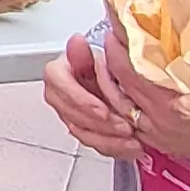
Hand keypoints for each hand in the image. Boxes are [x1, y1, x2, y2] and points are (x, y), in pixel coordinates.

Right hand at [44, 33, 142, 159]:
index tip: (103, 111)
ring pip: (84, 133)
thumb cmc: (103, 64)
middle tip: (125, 127)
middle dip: (102, 125)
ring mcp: (69, 115)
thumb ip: (86, 52)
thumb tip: (76, 41)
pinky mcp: (82, 130)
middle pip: (74, 115)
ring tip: (132, 140)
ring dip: (110, 140)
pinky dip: (114, 148)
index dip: (82, 102)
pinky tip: (131, 148)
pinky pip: (94, 143)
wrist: (111, 79)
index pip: (62, 87)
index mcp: (57, 74)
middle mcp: (58, 96)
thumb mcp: (99, 53)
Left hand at [103, 34, 189, 170]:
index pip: (129, 69)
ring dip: (112, 85)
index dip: (118, 47)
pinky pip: (131, 122)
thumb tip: (168, 33)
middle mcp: (158, 119)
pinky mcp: (159, 143)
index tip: (115, 31)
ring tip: (112, 65)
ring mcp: (156, 134)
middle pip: (118, 87)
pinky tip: (125, 93)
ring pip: (119, 107)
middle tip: (112, 42)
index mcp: (170, 101)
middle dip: (111, 61)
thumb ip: (185, 55)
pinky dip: (124, 106)